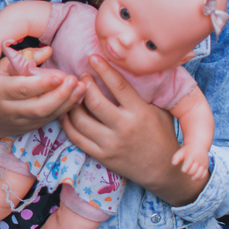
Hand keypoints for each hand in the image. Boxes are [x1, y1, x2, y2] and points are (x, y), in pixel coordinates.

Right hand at [0, 46, 83, 140]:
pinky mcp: (31, 128)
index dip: (43, 84)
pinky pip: (51, 119)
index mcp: (0, 90)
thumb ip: (24, 58)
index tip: (60, 75)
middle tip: (75, 81)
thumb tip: (48, 50)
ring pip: (48, 115)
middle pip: (39, 107)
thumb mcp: (0, 69)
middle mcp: (11, 109)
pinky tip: (77, 97)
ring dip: (68, 102)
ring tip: (82, 87)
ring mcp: (22, 121)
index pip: (23, 89)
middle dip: (60, 95)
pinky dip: (66, 109)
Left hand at [60, 55, 182, 189]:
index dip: (104, 70)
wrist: (162, 171)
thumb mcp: (160, 111)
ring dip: (72, 102)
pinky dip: (67, 122)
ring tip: (72, 92)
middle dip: (84, 84)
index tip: (93, 58)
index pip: (118, 86)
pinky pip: (76, 137)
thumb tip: (134, 66)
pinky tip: (66, 111)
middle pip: (94, 102)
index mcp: (140, 113)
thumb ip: (146, 92)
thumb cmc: (162, 135)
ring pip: (80, 120)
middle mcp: (124, 128)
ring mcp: (111, 144)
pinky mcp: (101, 156)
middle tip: (81, 76)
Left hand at [172, 143, 210, 181]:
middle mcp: (198, 160)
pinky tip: (197, 178)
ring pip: (199, 174)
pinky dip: (201, 178)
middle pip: (193, 171)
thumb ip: (176, 158)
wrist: (199, 145)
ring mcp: (203, 163)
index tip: (183, 169)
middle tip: (187, 171)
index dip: (184, 170)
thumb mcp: (181, 152)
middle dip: (189, 173)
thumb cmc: (187, 150)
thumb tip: (173, 164)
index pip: (187, 166)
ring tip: (192, 177)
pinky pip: (204, 174)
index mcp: (190, 156)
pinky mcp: (206, 166)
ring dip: (195, 177)